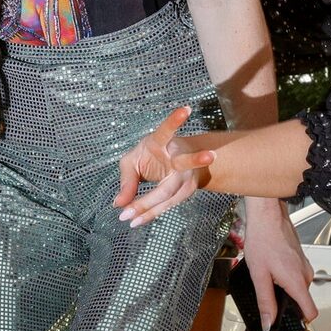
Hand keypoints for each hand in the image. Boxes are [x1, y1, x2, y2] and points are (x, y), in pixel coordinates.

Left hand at [114, 106, 206, 225]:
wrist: (171, 165)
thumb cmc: (149, 157)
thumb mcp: (132, 161)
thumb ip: (126, 179)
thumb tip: (119, 203)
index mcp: (163, 142)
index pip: (168, 130)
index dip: (175, 120)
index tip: (187, 109)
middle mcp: (179, 157)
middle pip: (186, 161)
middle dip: (198, 158)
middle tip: (211, 155)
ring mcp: (185, 175)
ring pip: (170, 192)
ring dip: (150, 206)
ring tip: (133, 219)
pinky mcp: (185, 191)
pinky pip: (165, 204)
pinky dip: (148, 213)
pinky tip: (135, 221)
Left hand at [240, 194, 317, 324]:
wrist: (267, 216)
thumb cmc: (263, 239)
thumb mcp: (259, 275)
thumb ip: (265, 302)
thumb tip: (268, 322)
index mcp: (297, 281)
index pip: (310, 312)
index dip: (300, 321)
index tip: (288, 324)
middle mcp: (306, 275)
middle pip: (301, 301)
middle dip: (286, 303)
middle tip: (268, 295)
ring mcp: (305, 266)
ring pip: (298, 288)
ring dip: (284, 289)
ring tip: (267, 277)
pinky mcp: (301, 260)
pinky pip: (296, 277)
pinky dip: (285, 278)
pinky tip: (272, 268)